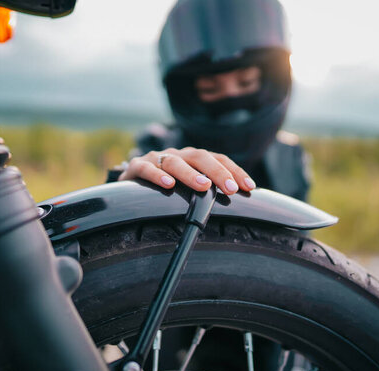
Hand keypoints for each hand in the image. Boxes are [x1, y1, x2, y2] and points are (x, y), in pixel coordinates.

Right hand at [118, 147, 255, 193]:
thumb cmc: (164, 189)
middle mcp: (177, 154)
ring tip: (203, 186)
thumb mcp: (187, 189)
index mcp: (192, 158)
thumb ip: (207, 193)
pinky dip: (157, 175)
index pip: (217, 159)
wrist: (128, 183)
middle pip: (199, 157)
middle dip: (217, 172)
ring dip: (190, 174)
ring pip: (175, 162)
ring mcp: (156, 158)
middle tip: (230, 188)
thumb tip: (239, 207)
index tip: (249, 187)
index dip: (234, 170)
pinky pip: (146, 168)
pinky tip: (168, 184)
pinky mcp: (136, 166)